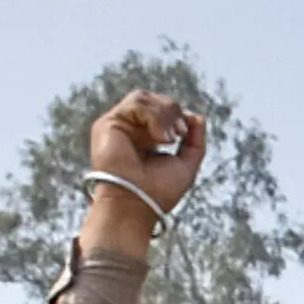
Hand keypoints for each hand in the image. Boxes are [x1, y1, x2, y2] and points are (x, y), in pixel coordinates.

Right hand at [81, 92, 209, 261]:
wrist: (138, 205)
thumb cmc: (159, 192)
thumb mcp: (187, 165)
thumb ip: (195, 141)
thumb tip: (197, 116)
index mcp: (146, 137)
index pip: (163, 109)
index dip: (177, 115)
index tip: (185, 134)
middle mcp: (129, 130)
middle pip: (154, 100)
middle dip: (173, 111)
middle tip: (179, 134)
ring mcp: (117, 126)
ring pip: (144, 98)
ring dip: (164, 115)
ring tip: (168, 139)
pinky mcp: (107, 124)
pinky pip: (136, 103)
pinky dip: (154, 117)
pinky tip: (158, 139)